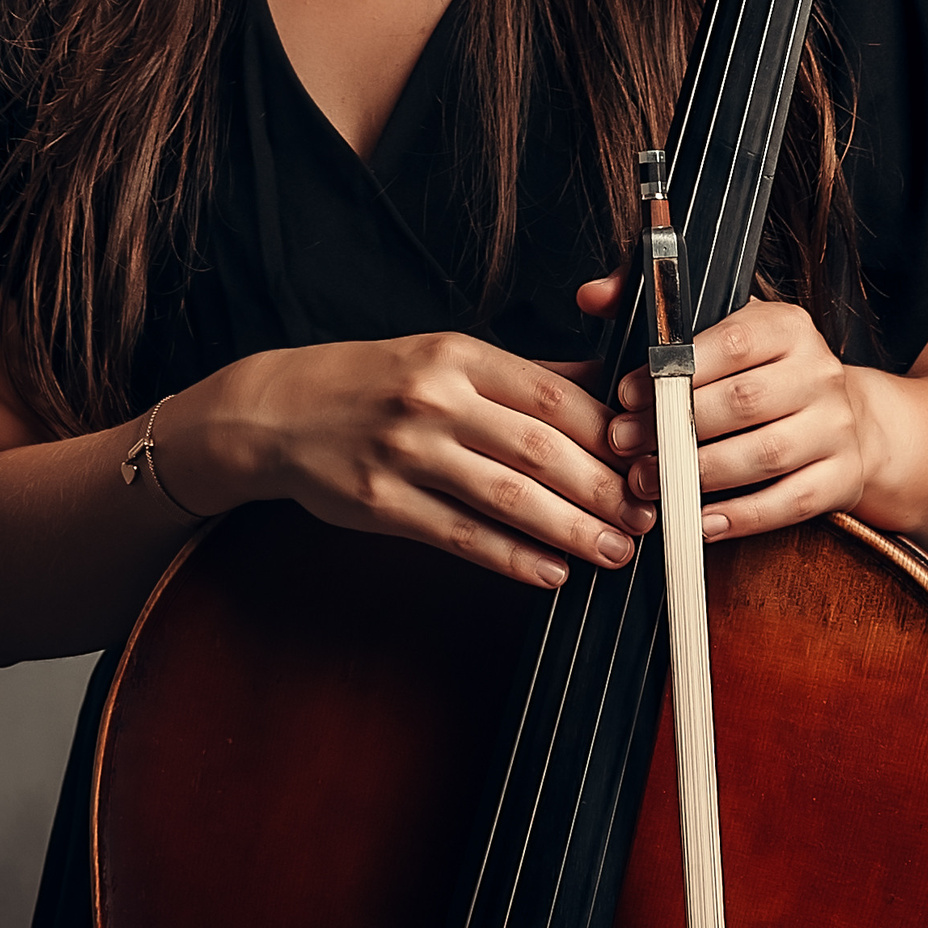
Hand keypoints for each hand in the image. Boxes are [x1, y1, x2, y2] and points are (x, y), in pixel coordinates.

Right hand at [175, 332, 656, 588]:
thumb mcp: (447, 357)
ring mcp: (405, 454)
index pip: (556, 397)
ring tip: (615, 550)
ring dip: (571, 530)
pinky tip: (551, 571)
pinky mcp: (381, 503)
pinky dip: (513, 558)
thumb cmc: (375, 383)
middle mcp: (435, 400)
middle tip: (647, 517)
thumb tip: (610, 390)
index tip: (651, 462)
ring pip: (507, 496)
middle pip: (540, 449)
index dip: (613, 435)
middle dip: (604, 489)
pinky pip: (461, 536)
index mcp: (460, 355)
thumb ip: (527, 377)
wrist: (275, 412)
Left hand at [582, 275, 883, 544]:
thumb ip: (658, 311)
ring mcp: (836, 428)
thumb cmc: (763, 374)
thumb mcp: (724, 329)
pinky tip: (700, 520)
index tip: (628, 393)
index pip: (735, 342)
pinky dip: (740, 516)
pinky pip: (789, 502)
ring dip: (699, 474)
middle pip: (745, 402)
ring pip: (766, 454)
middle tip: (626, 444)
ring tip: (650, 483)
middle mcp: (819, 373)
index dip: (676, 370)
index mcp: (788, 328)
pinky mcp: (842, 477)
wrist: (845, 418)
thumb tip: (592, 296)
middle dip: (675, 427)